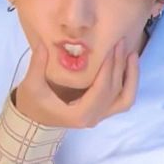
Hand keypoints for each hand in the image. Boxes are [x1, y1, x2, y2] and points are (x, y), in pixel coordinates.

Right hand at [15, 39, 138, 128]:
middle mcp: (94, 117)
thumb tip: (43, 43)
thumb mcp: (31, 85)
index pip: (101, 89)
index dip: (108, 68)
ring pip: (125, 99)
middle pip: (115, 91)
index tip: (110, 47)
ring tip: (132, 54)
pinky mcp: (101, 111)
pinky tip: (128, 66)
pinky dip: (128, 84)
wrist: (32, 120)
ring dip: (131, 77)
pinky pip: (122, 100)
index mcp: (79, 114)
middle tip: (121, 42)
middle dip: (120, 65)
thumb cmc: (31, 104)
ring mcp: (99, 116)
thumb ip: (37, 65)